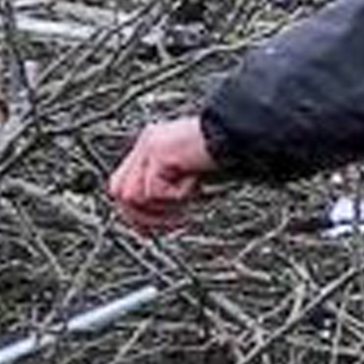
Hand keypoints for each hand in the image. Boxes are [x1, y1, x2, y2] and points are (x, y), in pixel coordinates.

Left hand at [107, 117, 216, 236]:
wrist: (242, 133)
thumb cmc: (228, 153)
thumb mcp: (190, 174)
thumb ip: (169, 187)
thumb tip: (156, 217)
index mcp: (151, 145)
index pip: (123, 184)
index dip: (134, 213)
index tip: (152, 230)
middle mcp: (147, 143)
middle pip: (120, 191)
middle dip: (143, 216)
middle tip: (174, 221)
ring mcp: (150, 146)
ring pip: (133, 195)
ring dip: (163, 207)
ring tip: (189, 200)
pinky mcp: (159, 152)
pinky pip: (154, 191)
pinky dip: (177, 196)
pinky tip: (195, 185)